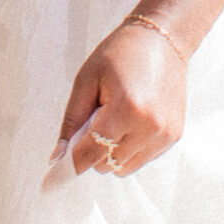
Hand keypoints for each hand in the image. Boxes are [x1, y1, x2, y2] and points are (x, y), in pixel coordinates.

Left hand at [55, 20, 186, 178]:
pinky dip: (130, 148)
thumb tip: (57, 158)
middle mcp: (149, 126)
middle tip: (96, 119)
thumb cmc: (120, 53)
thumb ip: (72, 120)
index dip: (70, 166)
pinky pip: (141, 159)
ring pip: (123, 168)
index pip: (91, 153)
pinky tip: (132, 120)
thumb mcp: (87, 79)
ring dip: (112, 152)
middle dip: (93, 150)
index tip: (49, 183)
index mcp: (126, 108)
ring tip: (116, 118)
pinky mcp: (173, 136)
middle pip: (106, 164)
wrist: (162, 39)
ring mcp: (164, 134)